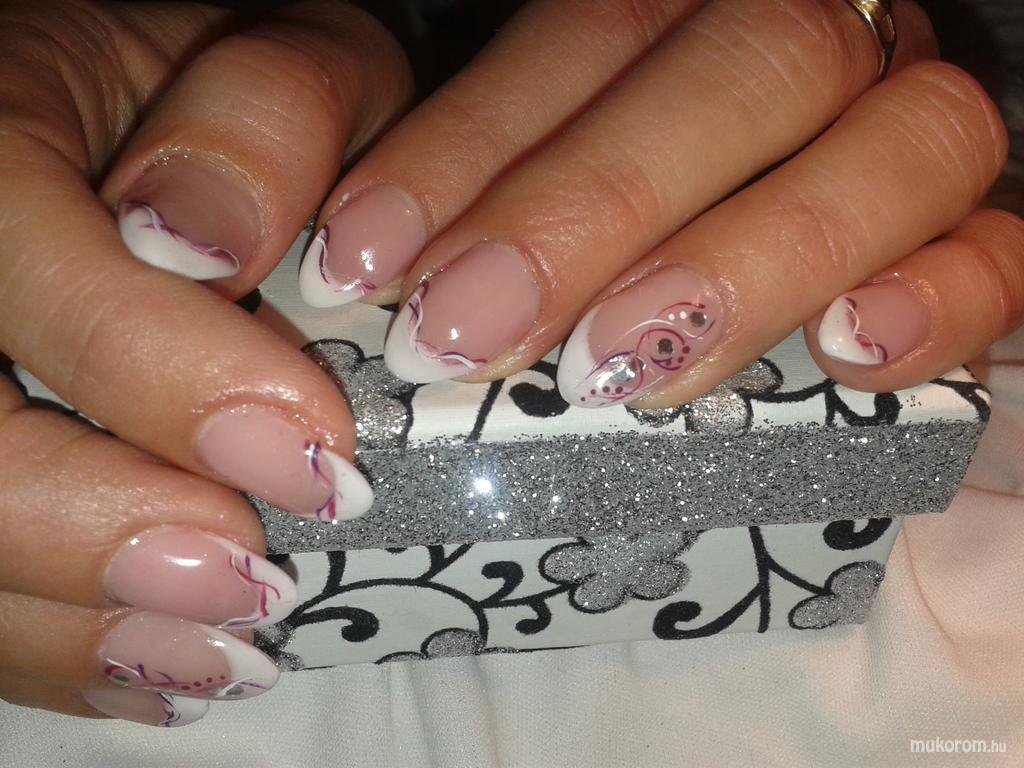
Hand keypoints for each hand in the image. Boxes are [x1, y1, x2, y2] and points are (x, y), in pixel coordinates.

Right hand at [0, 0, 408, 724]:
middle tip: (253, 584)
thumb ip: (261, 119)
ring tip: (222, 652)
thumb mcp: (283, 64)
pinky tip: (162, 664)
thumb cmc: (239, 99)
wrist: (170, 129)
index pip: (34, 276)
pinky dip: (64, 648)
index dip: (167, 385)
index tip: (318, 461)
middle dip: (94, 537)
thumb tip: (201, 242)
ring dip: (78, 624)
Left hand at [298, 0, 1022, 407]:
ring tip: (616, 368)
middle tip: (465, 331)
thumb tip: (378, 276)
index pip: (590, 31)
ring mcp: (915, 138)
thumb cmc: (652, 240)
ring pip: (895, 144)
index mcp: (703, 17)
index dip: (470, 145)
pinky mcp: (984, 240)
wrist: (820, 271)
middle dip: (586, 207)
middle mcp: (825, 50)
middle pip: (743, 67)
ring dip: (747, 258)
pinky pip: (1005, 250)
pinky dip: (940, 298)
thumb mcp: (563, 194)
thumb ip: (503, 197)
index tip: (368, 259)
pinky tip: (849, 353)